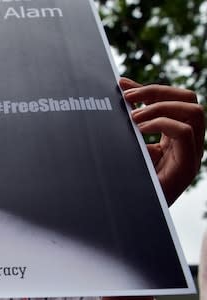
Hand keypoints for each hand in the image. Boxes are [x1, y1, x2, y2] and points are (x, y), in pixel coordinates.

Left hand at [119, 77, 204, 204]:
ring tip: (133, 117)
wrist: (131, 210)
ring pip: (194, 111)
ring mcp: (191, 153)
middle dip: (157, 91)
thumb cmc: (128, 178)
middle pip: (189, 98)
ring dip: (160, 107)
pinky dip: (161, 123)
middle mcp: (188, 141)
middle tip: (128, 97)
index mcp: (175, 134)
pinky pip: (185, 133)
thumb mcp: (130, 143)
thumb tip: (121, 89)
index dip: (149, 88)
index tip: (122, 85)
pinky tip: (139, 129)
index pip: (175, 98)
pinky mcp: (187, 166)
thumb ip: (131, 120)